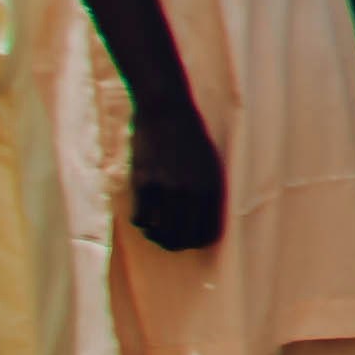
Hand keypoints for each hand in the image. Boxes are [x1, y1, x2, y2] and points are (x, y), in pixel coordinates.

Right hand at [124, 98, 227, 253]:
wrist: (166, 110)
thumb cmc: (189, 137)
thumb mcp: (210, 164)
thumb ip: (208, 191)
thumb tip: (201, 221)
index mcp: (212, 188)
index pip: (208, 232)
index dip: (198, 242)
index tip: (190, 241)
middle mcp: (192, 192)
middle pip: (183, 238)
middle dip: (176, 244)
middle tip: (168, 240)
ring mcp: (167, 188)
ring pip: (160, 232)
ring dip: (156, 236)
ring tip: (154, 231)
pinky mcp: (144, 183)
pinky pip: (141, 218)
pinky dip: (141, 223)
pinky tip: (143, 215)